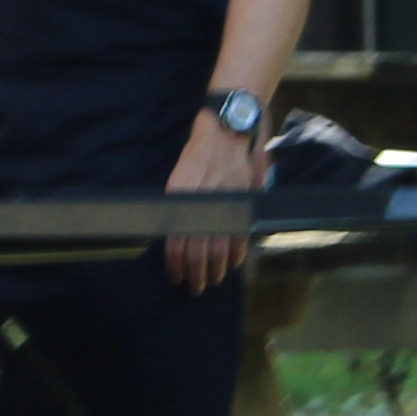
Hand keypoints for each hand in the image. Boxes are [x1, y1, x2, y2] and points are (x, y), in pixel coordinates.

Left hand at [163, 114, 263, 289]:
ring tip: (211, 281)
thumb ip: (179, 203)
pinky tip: (230, 264)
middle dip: (196, 273)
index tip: (174, 275)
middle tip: (194, 288)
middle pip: (198, 248)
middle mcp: (202, 199)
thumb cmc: (199, 152)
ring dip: (215, 268)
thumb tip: (172, 233)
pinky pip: (239, 233)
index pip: (176, 237)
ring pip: (220, 244)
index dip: (175, 262)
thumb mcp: (181, 173)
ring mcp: (225, 201)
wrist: (228, 128)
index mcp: (181, 193)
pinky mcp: (243, 199)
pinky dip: (235, 252)